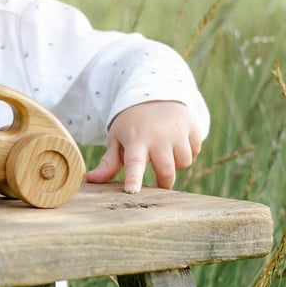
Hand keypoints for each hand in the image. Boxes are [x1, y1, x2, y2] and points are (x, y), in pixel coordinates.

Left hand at [85, 100, 202, 192]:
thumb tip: (90, 180)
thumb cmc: (132, 125)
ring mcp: (178, 131)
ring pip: (184, 163)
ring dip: (175, 164)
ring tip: (165, 152)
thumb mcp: (117, 140)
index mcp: (135, 140)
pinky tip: (176, 141)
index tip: (132, 191)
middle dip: (164, 182)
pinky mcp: (193, 127)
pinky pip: (195, 151)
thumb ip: (108, 163)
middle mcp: (158, 136)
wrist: (155, 96)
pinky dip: (187, 151)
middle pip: (166, 171)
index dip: (133, 178)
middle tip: (159, 184)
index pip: (133, 163)